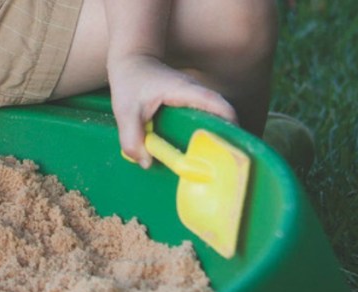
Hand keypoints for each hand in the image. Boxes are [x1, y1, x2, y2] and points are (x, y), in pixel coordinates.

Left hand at [108, 54, 237, 167]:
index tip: (232, 143)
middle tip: (223, 161)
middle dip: (225, 135)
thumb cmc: (129, 81)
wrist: (131, 61)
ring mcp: (194, 96)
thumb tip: (146, 163)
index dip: (228, 122)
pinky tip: (196, 149)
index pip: (216, 104)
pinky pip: (202, 117)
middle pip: (221, 113)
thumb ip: (131, 139)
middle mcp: (194, 91)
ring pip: (213, 116)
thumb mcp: (125, 112)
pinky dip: (203, 131)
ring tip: (213, 159)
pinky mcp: (189, 102)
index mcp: (183, 90)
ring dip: (215, 134)